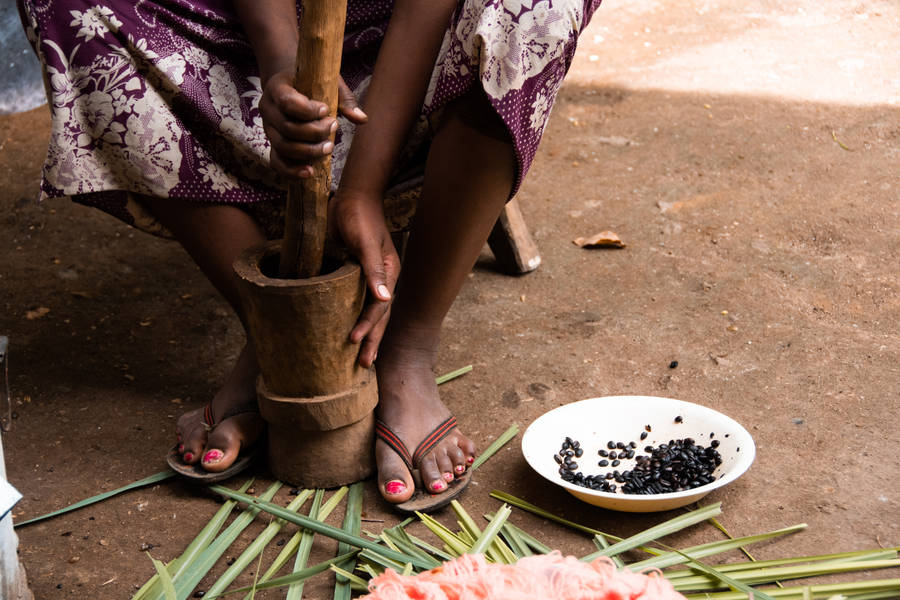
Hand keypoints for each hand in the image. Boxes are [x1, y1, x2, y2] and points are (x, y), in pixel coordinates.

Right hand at [260, 72, 366, 179]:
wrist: (289, 84)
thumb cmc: (311, 82)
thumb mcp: (327, 82)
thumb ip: (344, 99)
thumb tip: (362, 119)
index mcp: (277, 88)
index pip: (287, 102)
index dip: (307, 110)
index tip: (326, 110)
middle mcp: (268, 109)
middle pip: (287, 128)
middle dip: (314, 133)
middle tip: (334, 127)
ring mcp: (268, 129)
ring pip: (283, 146)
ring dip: (308, 151)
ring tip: (329, 147)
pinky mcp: (272, 144)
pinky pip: (277, 162)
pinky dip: (292, 170)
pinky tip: (310, 172)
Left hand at [329, 190, 399, 366]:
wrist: (351, 196)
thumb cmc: (357, 216)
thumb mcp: (365, 241)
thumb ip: (373, 268)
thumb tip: (384, 298)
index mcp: (388, 272)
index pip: (380, 307)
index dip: (367, 326)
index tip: (352, 341)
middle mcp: (383, 279)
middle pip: (380, 316)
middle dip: (372, 340)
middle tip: (363, 366)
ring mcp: (371, 278)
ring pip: (372, 313)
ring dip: (368, 335)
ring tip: (360, 359)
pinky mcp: (357, 275)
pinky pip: (359, 303)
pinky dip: (356, 320)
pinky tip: (348, 331)